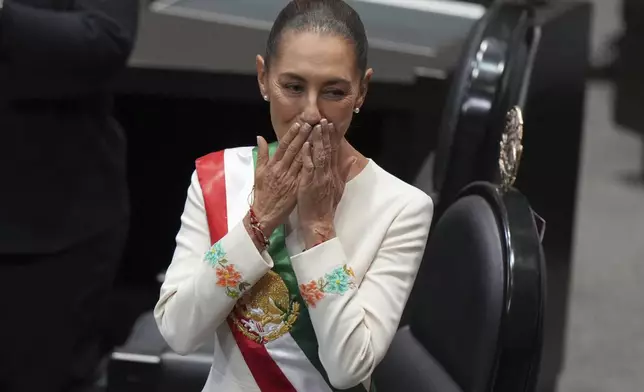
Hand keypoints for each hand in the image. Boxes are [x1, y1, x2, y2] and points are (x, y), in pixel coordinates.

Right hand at [250, 122, 311, 237]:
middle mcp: (282, 170)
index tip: (299, 124)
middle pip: (294, 150)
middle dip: (303, 136)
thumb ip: (262, 154)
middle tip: (312, 124)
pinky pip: (306, 174)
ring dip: (310, 147)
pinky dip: (312, 164)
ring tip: (318, 136)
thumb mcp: (258, 172)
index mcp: (272, 165)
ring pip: (302, 160)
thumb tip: (260, 137)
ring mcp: (290, 179)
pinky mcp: (296, 188)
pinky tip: (319, 156)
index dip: (291, 134)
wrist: (265, 214)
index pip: (283, 146)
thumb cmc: (262, 193)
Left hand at [297, 119, 354, 247]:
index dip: (333, 138)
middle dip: (326, 134)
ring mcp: (319, 177)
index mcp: (334, 174)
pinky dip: (307, 154)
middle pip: (328, 150)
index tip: (331, 125)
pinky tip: (306, 143)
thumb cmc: (326, 206)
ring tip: (316, 126)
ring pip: (319, 155)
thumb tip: (352, 158)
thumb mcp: (339, 188)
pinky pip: (309, 166)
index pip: (334, 152)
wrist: (320, 221)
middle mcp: (329, 173)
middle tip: (324, 120)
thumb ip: (344, 171)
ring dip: (317, 140)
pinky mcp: (310, 183)